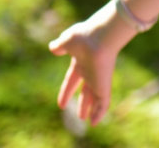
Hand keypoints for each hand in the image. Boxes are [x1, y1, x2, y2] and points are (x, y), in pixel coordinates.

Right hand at [48, 4, 134, 125]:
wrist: (99, 36)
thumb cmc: (83, 36)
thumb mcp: (66, 40)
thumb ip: (60, 45)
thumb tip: (54, 47)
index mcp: (81, 62)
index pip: (72, 79)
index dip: (67, 91)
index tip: (62, 103)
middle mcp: (90, 72)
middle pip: (86, 91)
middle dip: (82, 102)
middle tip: (81, 114)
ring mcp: (98, 79)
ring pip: (94, 98)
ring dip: (89, 109)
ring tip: (86, 121)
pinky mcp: (104, 85)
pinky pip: (103, 102)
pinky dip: (99, 112)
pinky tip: (95, 122)